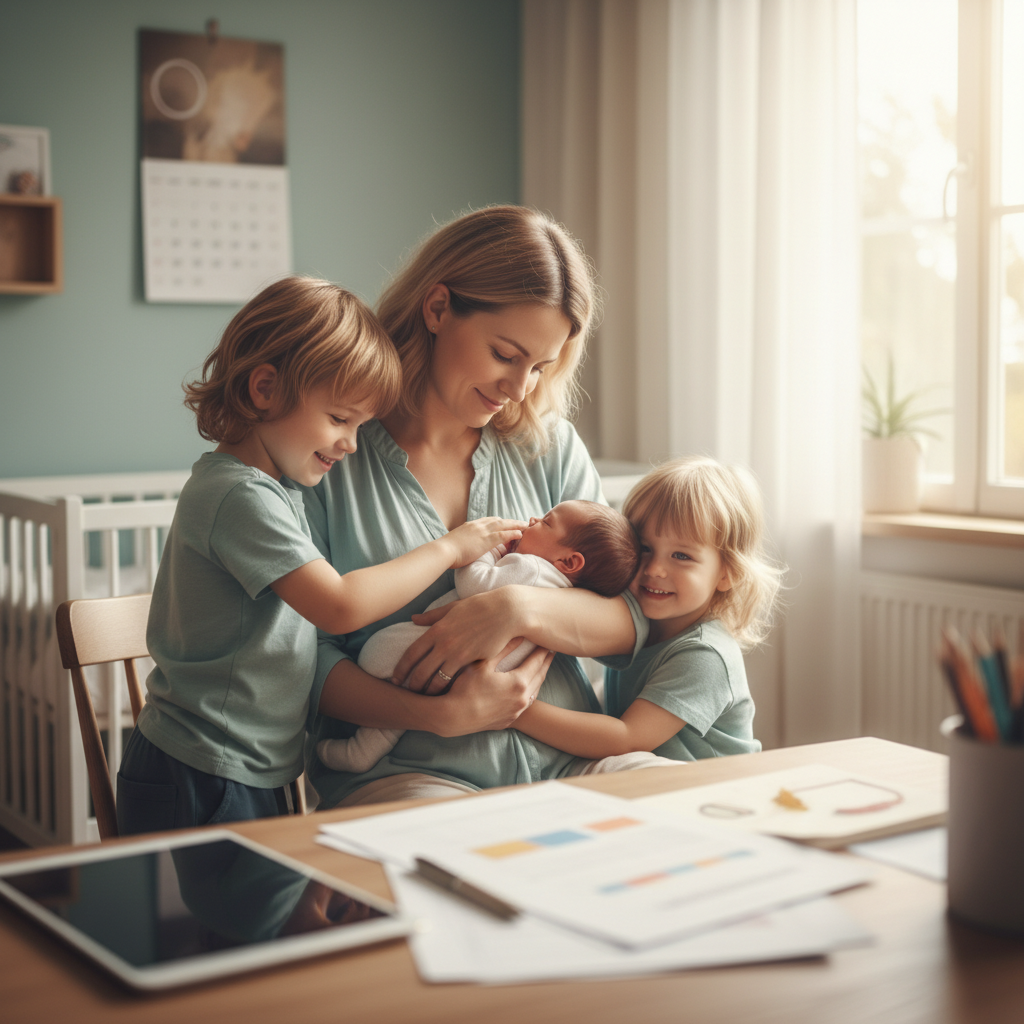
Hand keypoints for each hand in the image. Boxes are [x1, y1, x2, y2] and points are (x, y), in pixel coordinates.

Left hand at [394, 588, 525, 693]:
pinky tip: (445, 696)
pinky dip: (448, 690)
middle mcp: (443, 642)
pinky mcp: (472, 661)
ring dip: (428, 691)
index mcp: (436, 629)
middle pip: (420, 671)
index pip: (411, 653)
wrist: (506, 611)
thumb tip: (413, 619)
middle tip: (407, 693)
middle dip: (412, 685)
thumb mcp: (453, 608)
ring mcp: (457, 653)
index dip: (401, 668)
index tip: (395, 678)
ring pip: (436, 680)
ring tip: (425, 699)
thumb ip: (432, 616)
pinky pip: (455, 680)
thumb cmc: (480, 607)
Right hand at [434, 643, 553, 736]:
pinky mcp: (508, 721)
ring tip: (541, 668)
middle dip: (545, 663)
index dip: (543, 651)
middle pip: (539, 676)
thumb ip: (503, 649)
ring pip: (534, 692)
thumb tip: (519, 636)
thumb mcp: (483, 664)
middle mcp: (522, 698)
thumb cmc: (465, 688)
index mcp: (518, 682)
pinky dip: (529, 693)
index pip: (536, 662)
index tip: (549, 642)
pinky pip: (525, 705)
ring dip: (539, 678)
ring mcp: (516, 712)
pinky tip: (527, 690)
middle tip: (550, 652)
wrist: (453, 717)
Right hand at [443, 517, 524, 567]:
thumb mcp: (456, 542)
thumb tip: (463, 547)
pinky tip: (521, 533)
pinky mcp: (486, 540)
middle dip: (510, 521)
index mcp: (470, 525)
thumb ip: (463, 542)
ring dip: (516, 524)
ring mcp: (482, 532)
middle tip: (520, 522)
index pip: (488, 520)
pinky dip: (513, 533)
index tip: (506, 523)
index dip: (499, 522)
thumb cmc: (446, 550)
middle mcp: (478, 525)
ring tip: (526, 525)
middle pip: (498, 520)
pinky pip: (503, 535)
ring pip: (503, 525)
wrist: (444, 550)